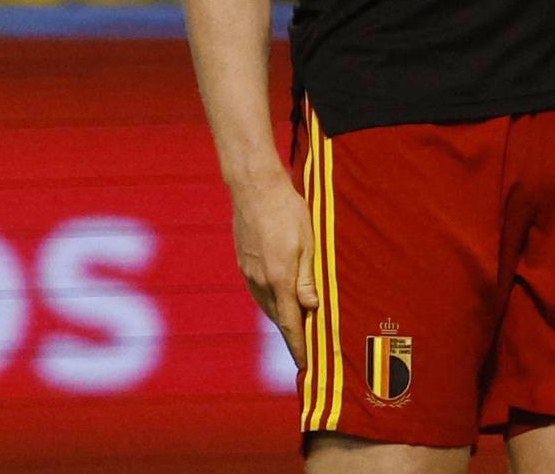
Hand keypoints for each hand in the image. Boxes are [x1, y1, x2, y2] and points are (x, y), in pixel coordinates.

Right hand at [230, 171, 318, 367]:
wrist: (255, 188)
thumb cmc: (288, 211)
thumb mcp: (308, 243)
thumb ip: (308, 278)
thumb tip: (312, 308)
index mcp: (280, 278)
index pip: (291, 323)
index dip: (299, 347)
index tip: (305, 366)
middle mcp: (261, 280)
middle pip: (278, 318)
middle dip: (292, 336)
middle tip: (307, 348)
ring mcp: (249, 272)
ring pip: (266, 306)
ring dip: (281, 318)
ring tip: (296, 327)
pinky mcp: (243, 263)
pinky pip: (258, 291)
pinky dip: (271, 302)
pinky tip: (280, 299)